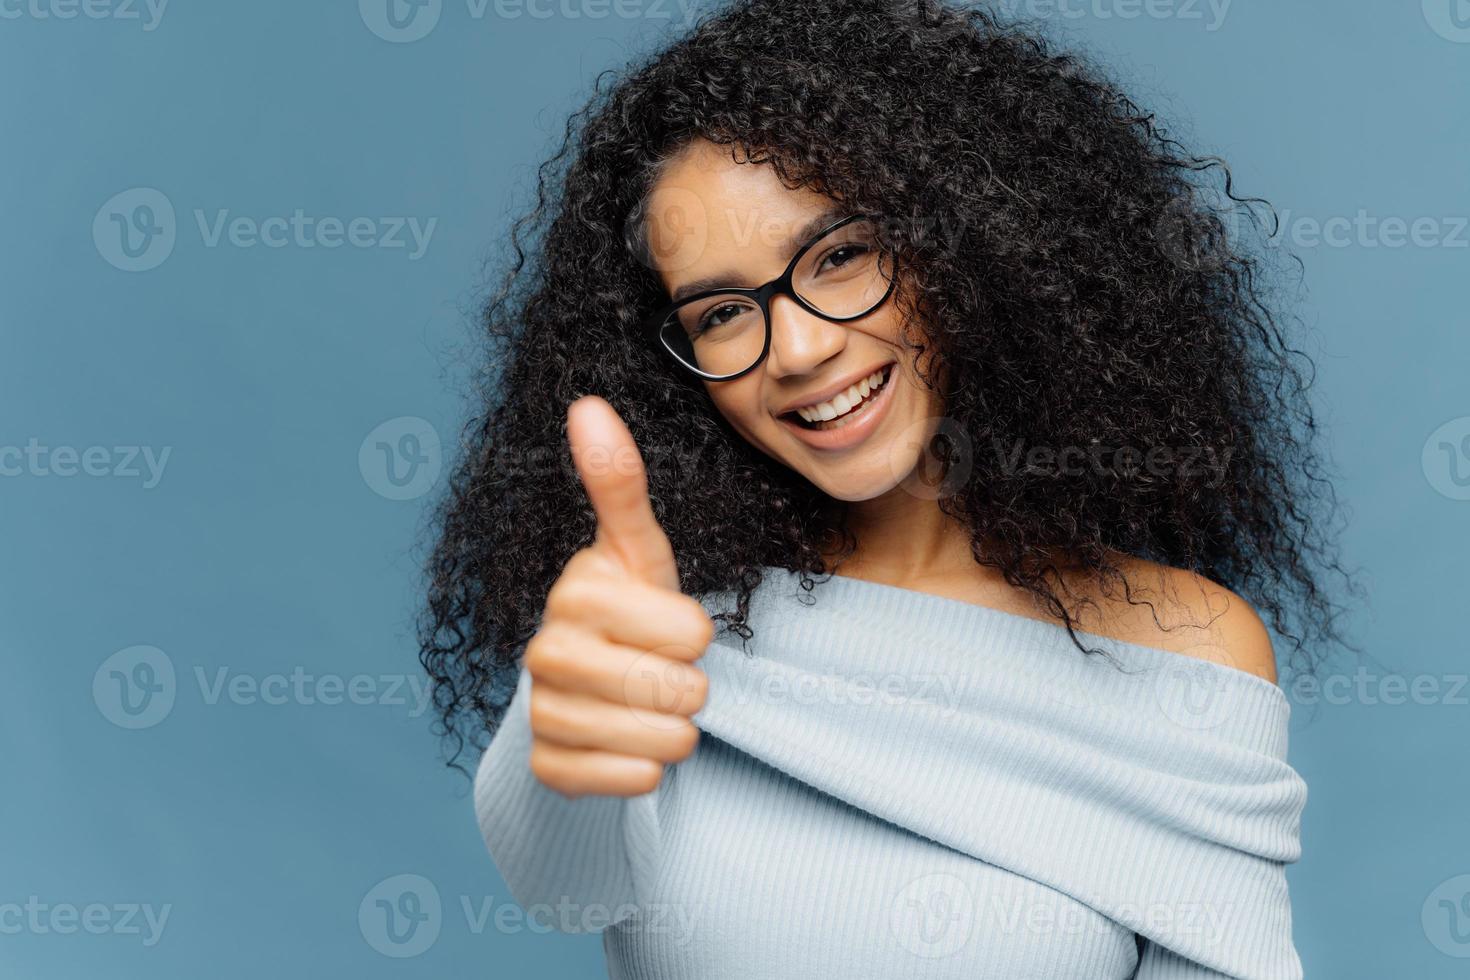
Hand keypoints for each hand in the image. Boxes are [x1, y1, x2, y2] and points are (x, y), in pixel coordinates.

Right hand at [522, 395, 713, 797]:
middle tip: (664, 673)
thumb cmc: (628, 612)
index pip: (692, 630)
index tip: (669, 627)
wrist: (591, 691)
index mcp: (577, 591)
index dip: (696, 634)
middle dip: (691, 687)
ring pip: (664, 739)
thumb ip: (620, 484)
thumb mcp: (638, 550)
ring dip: (674, 730)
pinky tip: (627, 743)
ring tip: (648, 706)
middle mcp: (546, 650)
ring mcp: (541, 711)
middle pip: (678, 688)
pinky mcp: (548, 767)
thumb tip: (587, 403)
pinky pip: (634, 780)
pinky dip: (646, 769)